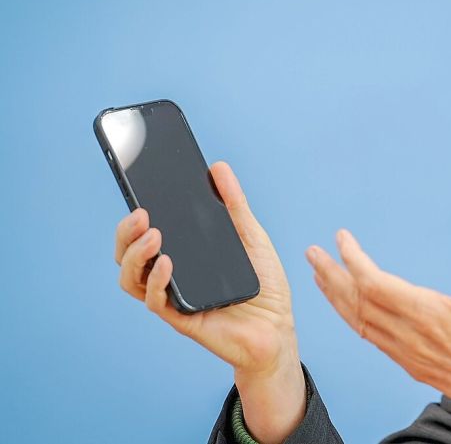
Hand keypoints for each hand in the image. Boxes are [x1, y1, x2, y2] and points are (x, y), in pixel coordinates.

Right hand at [114, 161, 304, 442]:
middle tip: (141, 213)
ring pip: (131, 278)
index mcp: (183, 256)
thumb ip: (234, 204)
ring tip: (153, 234)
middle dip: (126, 233)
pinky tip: (169, 262)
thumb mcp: (251, 236)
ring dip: (135, 254)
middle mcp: (170, 277)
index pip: (145, 234)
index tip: (138, 192)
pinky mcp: (181, 318)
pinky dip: (157, 280)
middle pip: (128, 255)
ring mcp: (173, 298)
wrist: (279, 328)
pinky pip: (155, 301)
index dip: (133, 217)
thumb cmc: (264, 285)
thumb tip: (217, 167)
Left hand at [306, 229, 450, 428]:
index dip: (354, 260)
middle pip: (358, 303)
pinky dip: (355, 321)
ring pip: (361, 324)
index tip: (341, 239)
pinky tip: (353, 313)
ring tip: (321, 279)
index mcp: (429, 316)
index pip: (376, 284)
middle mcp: (412, 337)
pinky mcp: (415, 366)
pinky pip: (373, 340)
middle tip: (312, 254)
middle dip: (332, 277)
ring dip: (337, 299)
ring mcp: (410, 354)